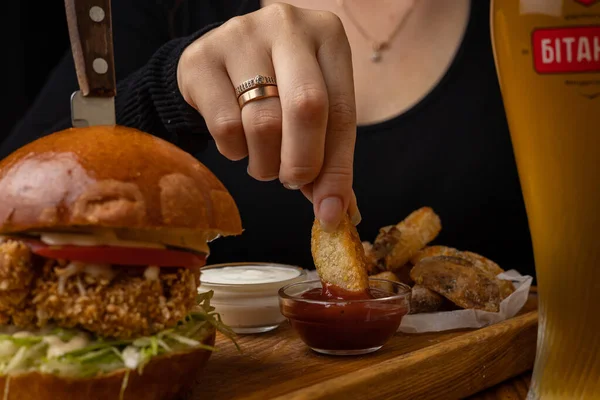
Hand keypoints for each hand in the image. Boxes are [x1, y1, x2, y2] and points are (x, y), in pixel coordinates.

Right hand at [177, 3, 359, 230]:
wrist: (219, 62)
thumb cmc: (277, 89)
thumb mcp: (311, 111)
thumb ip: (328, 157)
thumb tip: (337, 213)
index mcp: (327, 36)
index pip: (341, 111)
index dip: (338, 168)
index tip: (331, 209)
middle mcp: (287, 26)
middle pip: (306, 109)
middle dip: (302, 163)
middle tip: (292, 182)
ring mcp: (240, 36)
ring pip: (263, 124)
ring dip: (265, 163)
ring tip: (264, 162)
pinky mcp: (201, 58)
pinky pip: (225, 127)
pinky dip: (234, 152)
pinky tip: (237, 144)